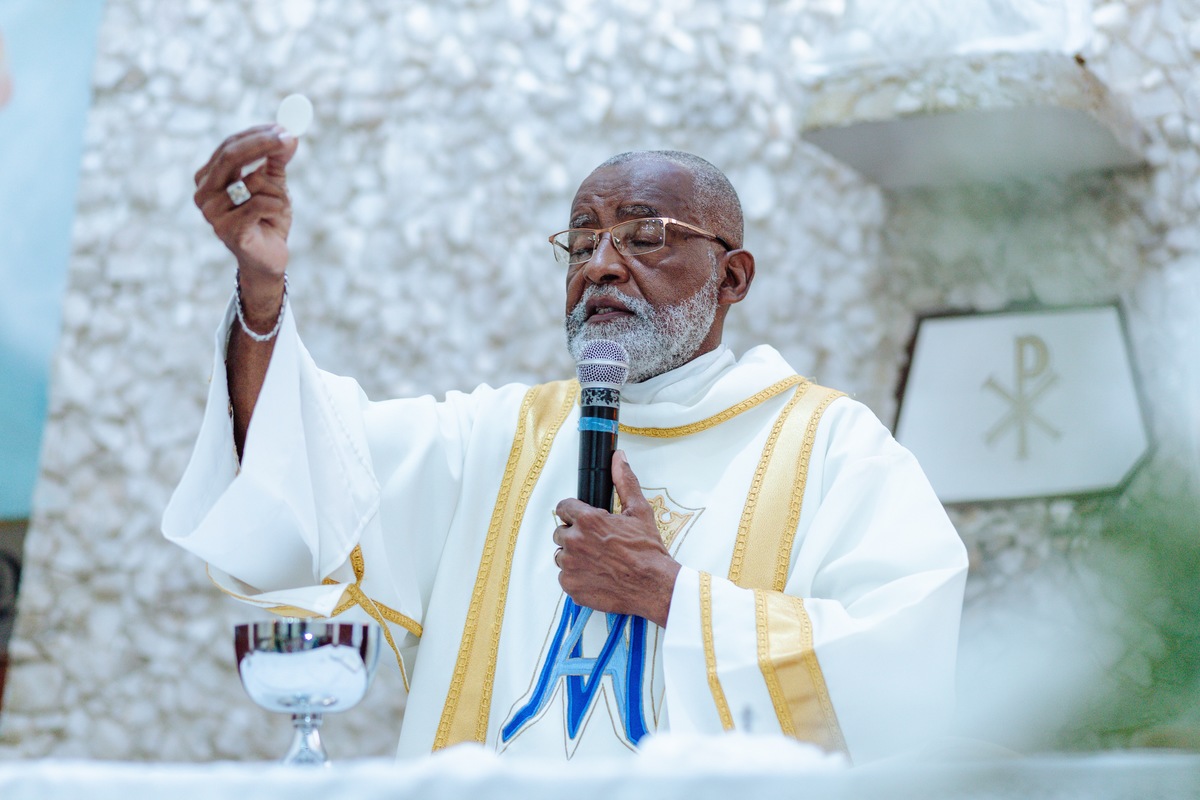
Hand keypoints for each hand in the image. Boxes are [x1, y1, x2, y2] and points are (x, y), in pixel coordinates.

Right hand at [193, 125, 297, 320]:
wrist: (269, 258)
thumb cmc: (267, 218)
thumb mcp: (274, 184)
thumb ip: (277, 160)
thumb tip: (289, 134)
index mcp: (209, 177)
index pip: (230, 146)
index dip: (257, 135)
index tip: (284, 127)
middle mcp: (204, 193)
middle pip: (231, 156)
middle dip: (263, 144)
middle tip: (289, 137)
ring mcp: (212, 213)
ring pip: (252, 182)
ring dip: (277, 190)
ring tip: (279, 206)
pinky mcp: (227, 230)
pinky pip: (259, 204)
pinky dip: (277, 207)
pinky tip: (275, 219)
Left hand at [553, 451, 681, 626]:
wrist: (653, 586)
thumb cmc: (647, 551)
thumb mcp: (639, 511)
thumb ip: (624, 481)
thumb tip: (618, 459)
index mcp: (587, 520)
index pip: (563, 508)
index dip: (575, 513)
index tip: (583, 520)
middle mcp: (574, 542)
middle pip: (560, 533)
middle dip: (575, 535)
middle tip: (596, 543)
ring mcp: (570, 566)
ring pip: (561, 556)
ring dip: (574, 557)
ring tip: (598, 560)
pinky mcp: (571, 586)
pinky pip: (565, 577)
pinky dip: (577, 577)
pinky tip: (597, 576)